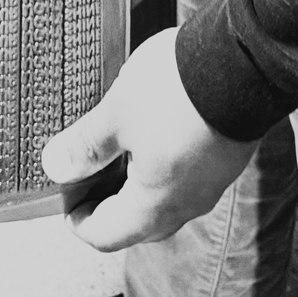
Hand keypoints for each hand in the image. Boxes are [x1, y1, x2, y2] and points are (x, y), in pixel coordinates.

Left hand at [40, 30, 259, 249]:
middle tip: (86, 170)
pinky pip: (187, 176)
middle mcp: (185, 205)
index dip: (78, 219)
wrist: (242, 60)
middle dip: (106, 203)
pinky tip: (154, 131)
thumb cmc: (178, 91)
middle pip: (136, 223)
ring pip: (164, 200)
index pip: (105, 236)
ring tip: (117, 145)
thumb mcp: (117, 112)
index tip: (65, 194)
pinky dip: (163, 165)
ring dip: (136, 183)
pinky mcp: (226, 158)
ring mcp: (210, 183)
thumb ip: (86, 144)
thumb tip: (55, 166)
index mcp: (153, 207)